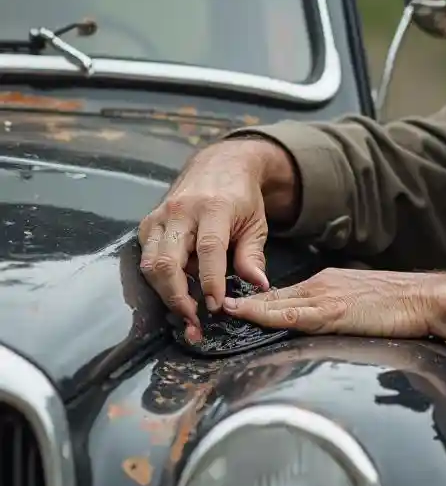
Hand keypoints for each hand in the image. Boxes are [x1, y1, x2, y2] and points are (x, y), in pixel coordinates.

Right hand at [138, 139, 291, 337]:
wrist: (220, 165)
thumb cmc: (242, 198)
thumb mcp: (256, 224)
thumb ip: (253, 256)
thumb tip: (259, 286)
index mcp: (214, 208)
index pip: (208, 249)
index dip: (210, 281)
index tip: (215, 307)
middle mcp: (182, 211)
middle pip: (169, 260)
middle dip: (178, 297)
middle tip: (194, 320)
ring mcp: (160, 216)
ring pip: (151, 263)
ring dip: (165, 293)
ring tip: (186, 313)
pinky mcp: (148, 223)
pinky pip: (147, 258)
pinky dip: (160, 279)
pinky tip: (179, 290)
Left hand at [223, 268, 432, 338]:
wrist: (425, 298)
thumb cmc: (402, 306)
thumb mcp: (362, 305)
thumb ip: (338, 312)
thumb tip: (320, 325)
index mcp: (327, 284)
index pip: (283, 295)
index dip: (255, 302)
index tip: (230, 308)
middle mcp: (320, 285)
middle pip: (272, 296)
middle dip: (240, 304)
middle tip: (208, 306)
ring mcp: (324, 297)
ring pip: (274, 302)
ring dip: (243, 308)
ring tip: (214, 310)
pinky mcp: (332, 312)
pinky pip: (290, 314)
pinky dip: (264, 315)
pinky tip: (244, 316)